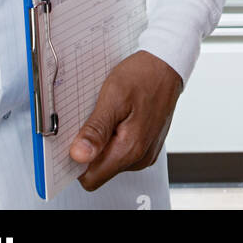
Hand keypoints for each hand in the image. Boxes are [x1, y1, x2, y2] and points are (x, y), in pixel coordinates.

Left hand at [68, 50, 182, 190]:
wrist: (167, 63)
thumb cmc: (144, 75)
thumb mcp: (113, 96)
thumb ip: (96, 130)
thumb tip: (78, 155)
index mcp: (130, 149)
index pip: (91, 179)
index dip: (77, 162)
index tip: (74, 141)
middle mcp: (140, 157)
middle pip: (100, 170)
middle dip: (91, 149)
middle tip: (94, 120)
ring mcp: (146, 153)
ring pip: (111, 160)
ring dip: (104, 142)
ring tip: (110, 114)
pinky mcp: (148, 146)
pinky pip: (123, 151)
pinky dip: (116, 137)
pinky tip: (120, 117)